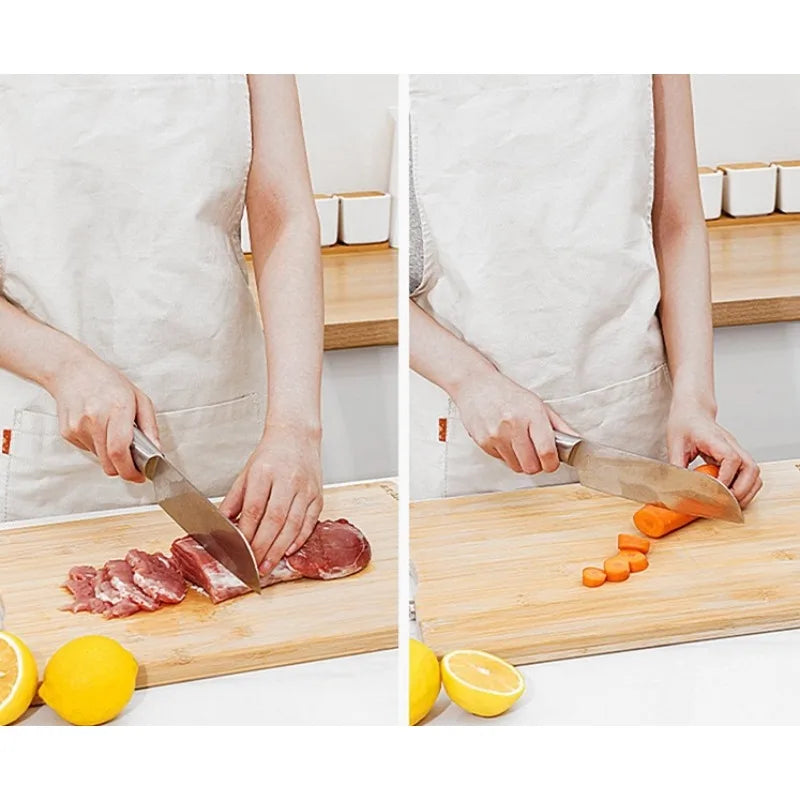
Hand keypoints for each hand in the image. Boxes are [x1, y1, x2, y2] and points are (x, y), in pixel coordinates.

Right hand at [47, 348, 159, 482]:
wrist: (72, 371)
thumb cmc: (108, 382)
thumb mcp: (139, 398)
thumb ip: (150, 426)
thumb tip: (157, 450)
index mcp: (117, 409)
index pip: (120, 450)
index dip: (130, 470)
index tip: (140, 476)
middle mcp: (95, 419)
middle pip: (109, 462)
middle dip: (124, 469)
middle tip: (133, 465)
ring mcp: (78, 427)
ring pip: (99, 458)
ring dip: (110, 455)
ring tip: (113, 433)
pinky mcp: (67, 432)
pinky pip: (88, 450)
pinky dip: (98, 446)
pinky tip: (98, 428)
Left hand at [220, 423, 322, 574]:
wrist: (297, 437)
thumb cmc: (270, 456)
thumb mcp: (246, 474)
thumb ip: (234, 501)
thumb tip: (222, 527)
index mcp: (265, 472)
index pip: (254, 509)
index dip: (247, 533)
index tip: (238, 551)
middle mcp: (288, 480)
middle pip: (275, 520)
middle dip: (262, 547)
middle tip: (252, 566)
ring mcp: (305, 488)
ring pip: (293, 524)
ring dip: (279, 549)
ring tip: (268, 565)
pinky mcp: (318, 495)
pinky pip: (309, 522)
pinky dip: (299, 539)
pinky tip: (288, 551)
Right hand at [452, 368, 576, 474]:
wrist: (476, 385)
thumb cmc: (509, 394)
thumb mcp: (537, 404)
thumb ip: (558, 425)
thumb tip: (576, 442)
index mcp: (532, 415)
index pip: (546, 452)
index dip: (552, 464)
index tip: (552, 463)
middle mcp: (513, 425)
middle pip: (531, 466)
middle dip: (536, 465)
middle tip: (536, 455)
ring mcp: (496, 435)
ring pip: (516, 467)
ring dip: (521, 461)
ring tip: (519, 445)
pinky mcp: (483, 442)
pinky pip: (502, 460)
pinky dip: (506, 455)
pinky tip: (504, 440)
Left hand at [667, 399, 761, 507]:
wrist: (692, 412)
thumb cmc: (684, 424)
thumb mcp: (674, 444)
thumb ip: (677, 465)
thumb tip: (675, 487)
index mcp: (715, 439)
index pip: (731, 458)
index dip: (726, 477)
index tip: (716, 492)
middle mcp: (731, 445)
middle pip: (751, 468)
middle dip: (740, 490)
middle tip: (723, 503)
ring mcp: (737, 451)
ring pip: (754, 474)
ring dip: (746, 492)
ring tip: (729, 504)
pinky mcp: (737, 458)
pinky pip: (749, 476)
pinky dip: (745, 488)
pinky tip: (730, 496)